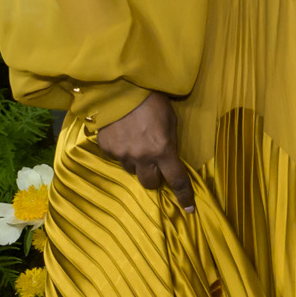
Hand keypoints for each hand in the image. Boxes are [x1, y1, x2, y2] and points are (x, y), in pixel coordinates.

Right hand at [94, 91, 194, 212]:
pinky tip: (123, 135)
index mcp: (163, 150)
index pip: (177, 180)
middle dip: (155, 178)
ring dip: (138, 163)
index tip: (189, 209)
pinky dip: (122, 151)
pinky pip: (117, 157)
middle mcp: (142, 157)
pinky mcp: (106, 148)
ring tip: (137, 143)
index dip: (184, 197)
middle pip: (150, 183)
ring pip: (132, 171)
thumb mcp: (170, 120)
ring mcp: (122, 154)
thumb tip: (170, 155)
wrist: (118, 87)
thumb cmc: (151, 100)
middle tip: (156, 165)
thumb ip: (170, 141)